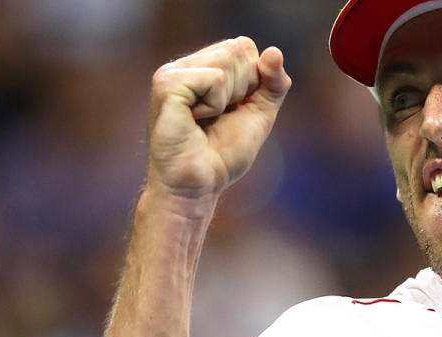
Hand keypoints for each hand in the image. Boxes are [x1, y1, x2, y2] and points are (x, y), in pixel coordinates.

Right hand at [147, 37, 290, 198]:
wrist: (200, 185)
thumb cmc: (224, 153)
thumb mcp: (260, 113)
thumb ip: (274, 83)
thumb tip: (275, 52)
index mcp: (204, 66)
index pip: (245, 46)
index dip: (253, 81)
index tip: (233, 109)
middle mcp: (185, 64)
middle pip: (238, 49)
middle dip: (242, 89)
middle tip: (218, 117)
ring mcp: (172, 72)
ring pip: (228, 62)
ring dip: (228, 99)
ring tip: (205, 119)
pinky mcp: (166, 84)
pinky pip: (215, 79)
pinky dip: (215, 105)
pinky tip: (195, 120)